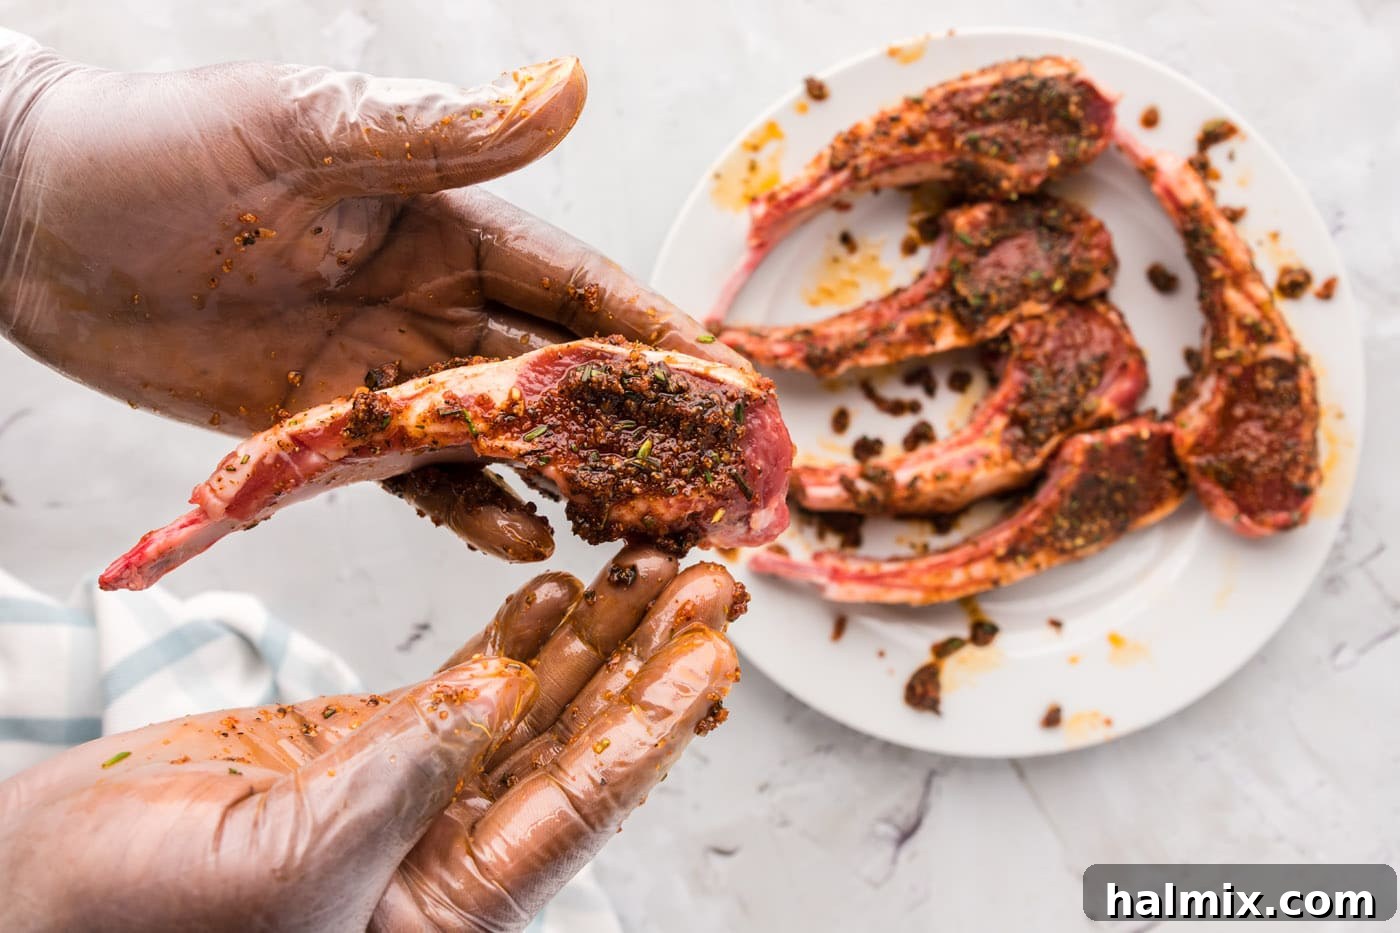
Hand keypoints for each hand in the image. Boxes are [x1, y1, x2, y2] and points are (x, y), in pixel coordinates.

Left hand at [0, 33, 745, 559]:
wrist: (34, 220)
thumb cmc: (164, 148)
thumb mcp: (307, 128)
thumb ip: (440, 128)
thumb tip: (572, 84)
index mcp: (452, 223)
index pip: (584, 288)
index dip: (660, 338)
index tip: (732, 387)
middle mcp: (436, 302)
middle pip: (566, 374)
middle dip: (644, 427)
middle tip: (717, 484)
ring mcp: (387, 370)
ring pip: (507, 436)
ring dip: (577, 479)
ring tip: (646, 527)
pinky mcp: (328, 428)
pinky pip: (420, 478)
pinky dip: (474, 508)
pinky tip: (527, 538)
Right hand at [0, 546, 744, 930]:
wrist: (35, 890)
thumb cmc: (132, 918)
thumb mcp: (277, 865)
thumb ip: (393, 786)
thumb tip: (495, 702)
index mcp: (444, 910)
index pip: (575, 809)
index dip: (651, 727)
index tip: (714, 656)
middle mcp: (447, 850)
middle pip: (574, 740)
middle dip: (648, 660)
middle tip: (715, 582)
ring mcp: (413, 788)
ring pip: (530, 700)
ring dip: (596, 631)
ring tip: (658, 563)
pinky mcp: (369, 745)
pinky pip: (463, 682)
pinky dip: (513, 633)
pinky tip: (563, 588)